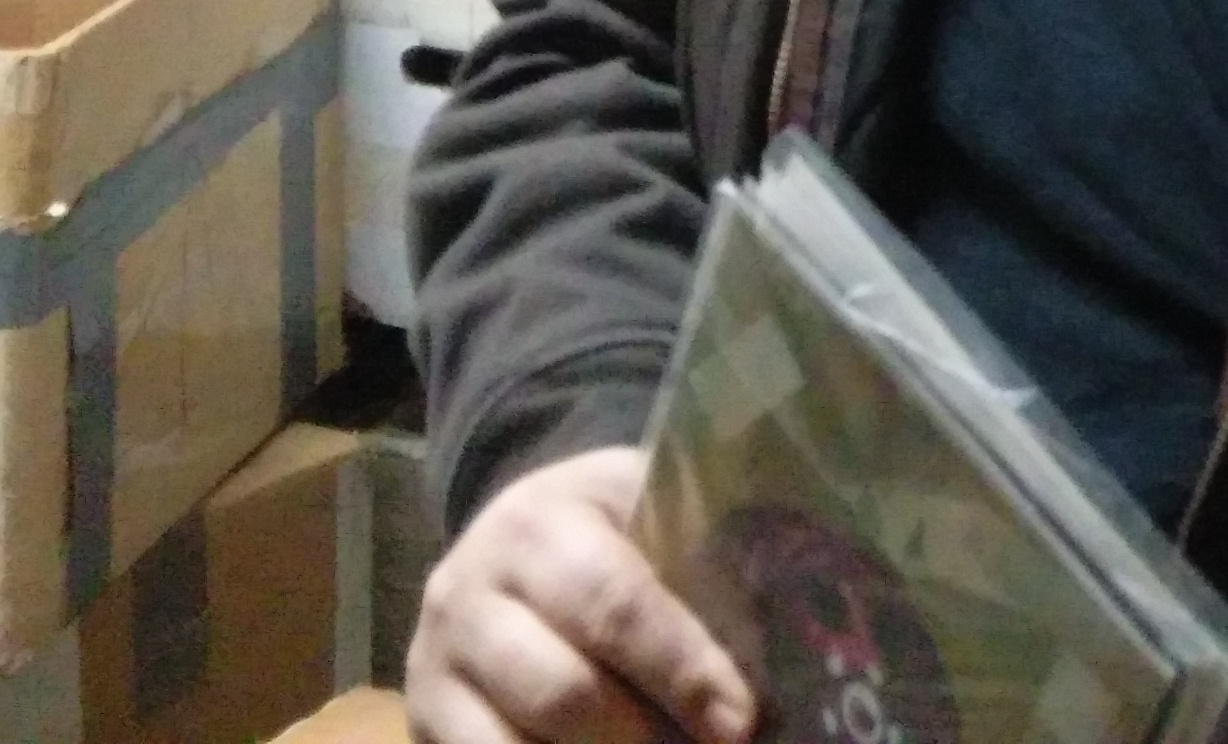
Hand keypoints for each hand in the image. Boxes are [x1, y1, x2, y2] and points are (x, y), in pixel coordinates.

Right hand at [407, 446, 758, 743]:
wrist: (507, 538)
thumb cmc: (614, 529)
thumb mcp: (654, 508)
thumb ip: (714, 552)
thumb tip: (804, 626)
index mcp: (539, 524)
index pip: (616, 605)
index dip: (682, 670)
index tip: (739, 721)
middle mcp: (468, 594)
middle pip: (564, 695)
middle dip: (645, 741)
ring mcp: (433, 668)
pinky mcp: (423, 724)